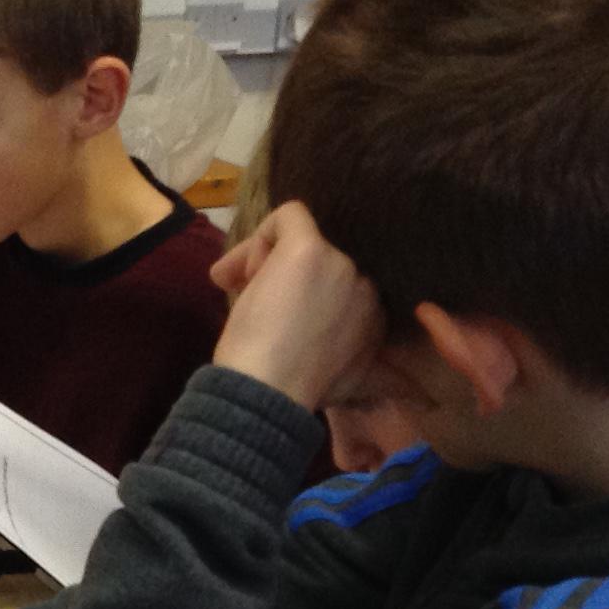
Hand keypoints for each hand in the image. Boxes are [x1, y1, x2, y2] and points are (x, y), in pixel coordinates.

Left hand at [208, 203, 385, 409]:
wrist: (269, 394)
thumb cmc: (288, 392)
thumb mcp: (330, 372)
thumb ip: (337, 346)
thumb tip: (312, 333)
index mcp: (375, 317)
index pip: (339, 284)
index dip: (304, 294)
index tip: (277, 315)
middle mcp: (368, 287)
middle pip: (323, 258)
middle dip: (282, 275)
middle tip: (251, 299)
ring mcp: (342, 265)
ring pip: (303, 238)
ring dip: (265, 261)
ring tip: (238, 289)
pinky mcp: (311, 250)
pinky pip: (291, 215)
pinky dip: (260, 234)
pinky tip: (234, 272)